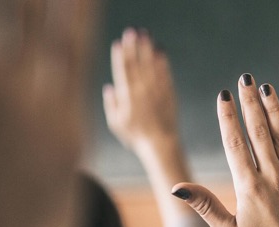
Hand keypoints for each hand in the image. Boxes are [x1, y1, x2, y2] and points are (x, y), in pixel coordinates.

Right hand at [103, 28, 180, 152]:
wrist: (161, 144)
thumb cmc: (136, 136)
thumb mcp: (116, 123)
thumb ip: (111, 105)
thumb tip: (109, 87)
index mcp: (127, 98)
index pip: (123, 72)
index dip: (120, 57)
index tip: (118, 43)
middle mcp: (142, 92)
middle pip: (137, 65)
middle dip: (134, 47)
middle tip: (132, 31)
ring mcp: (156, 92)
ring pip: (151, 66)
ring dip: (148, 49)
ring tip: (146, 35)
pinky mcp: (169, 94)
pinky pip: (165, 74)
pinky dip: (163, 62)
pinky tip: (161, 50)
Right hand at [173, 77, 278, 226]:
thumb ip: (205, 205)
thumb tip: (177, 187)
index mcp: (249, 189)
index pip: (235, 144)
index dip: (228, 117)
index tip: (223, 95)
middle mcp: (273, 178)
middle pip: (259, 132)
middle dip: (250, 103)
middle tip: (244, 79)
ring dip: (273, 109)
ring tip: (266, 88)